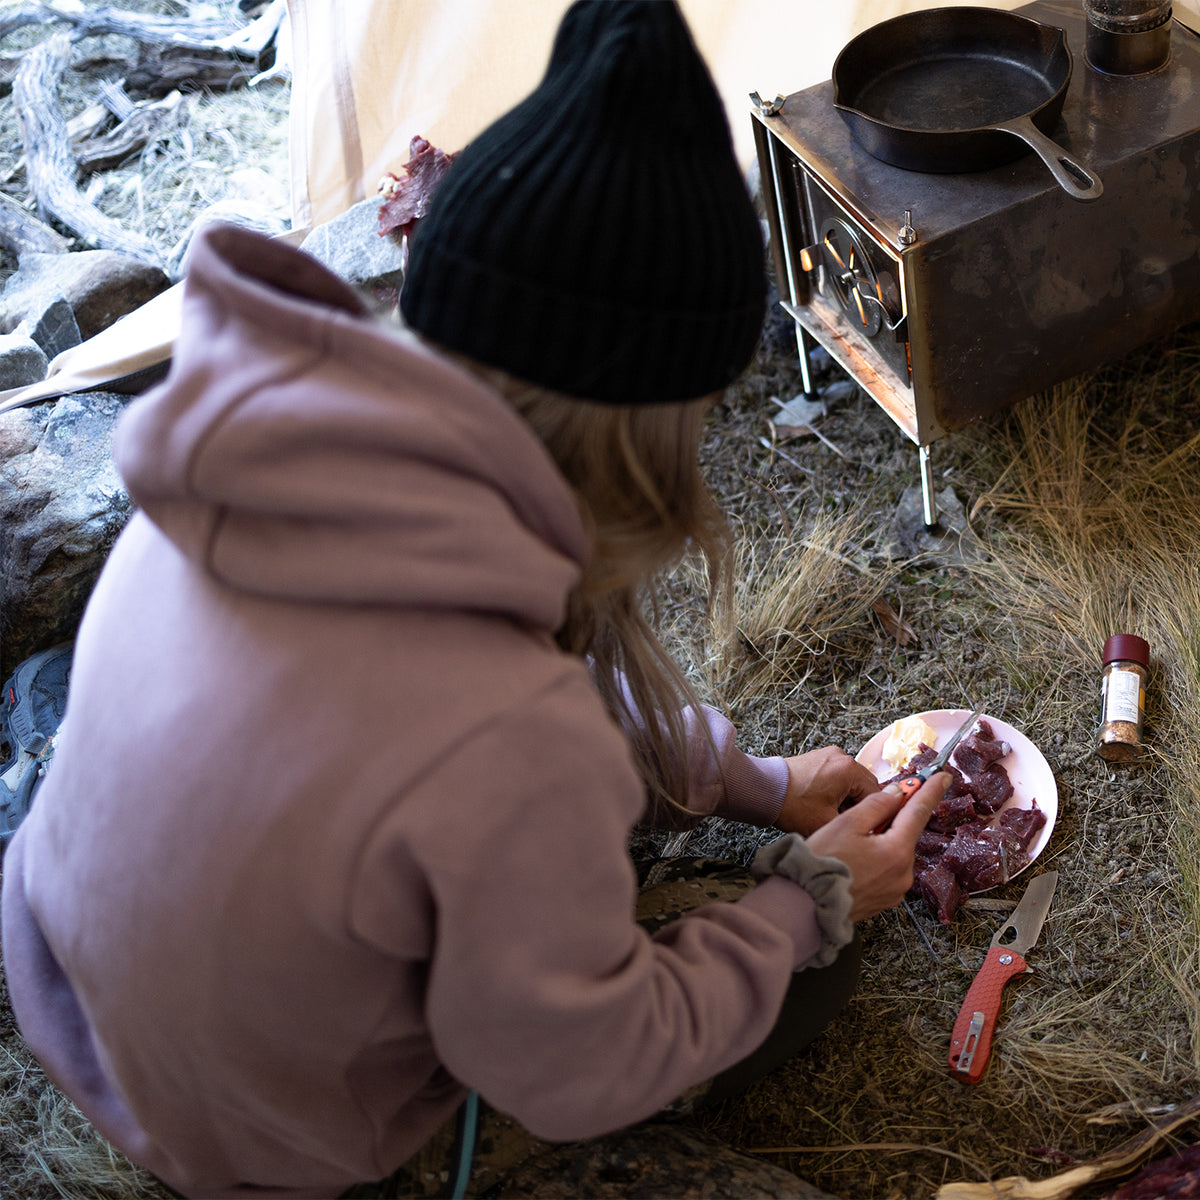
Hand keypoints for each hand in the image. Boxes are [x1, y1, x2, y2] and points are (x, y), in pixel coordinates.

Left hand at [776, 746, 881, 835]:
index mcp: (849, 769)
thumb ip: (855, 823)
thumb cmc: (791, 805)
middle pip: (865, 785)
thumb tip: (868, 829)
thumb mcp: (828, 822)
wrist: (762, 790)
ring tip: (830, 813)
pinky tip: (822, 803)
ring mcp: (829, 755)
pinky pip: (837, 775)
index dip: (873, 814)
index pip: (877, 794)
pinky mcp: (818, 758)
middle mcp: (841, 756)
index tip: (866, 827)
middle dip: (858, 805)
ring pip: (851, 782)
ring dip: (847, 798)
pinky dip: (835, 790)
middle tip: (845, 821)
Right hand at [805, 772, 950, 922]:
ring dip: (882, 841)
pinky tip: (854, 860)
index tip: (943, 777)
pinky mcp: (886, 900)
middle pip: (905, 834)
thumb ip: (876, 805)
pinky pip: (888, 871)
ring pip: (895, 853)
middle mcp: (903, 873)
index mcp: (897, 851)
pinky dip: (877, 860)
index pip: (918, 812)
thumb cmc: (822, 863)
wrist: (806, 903)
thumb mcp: (847, 823)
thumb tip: (896, 793)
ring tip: (850, 843)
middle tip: (870, 811)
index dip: (930, 791)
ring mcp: (896, 890)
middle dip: (892, 819)